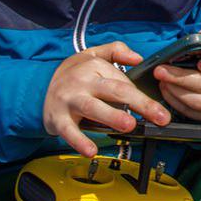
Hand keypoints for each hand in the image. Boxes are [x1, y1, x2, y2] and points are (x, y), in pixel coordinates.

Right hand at [43, 42, 170, 156]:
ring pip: (93, 107)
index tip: (161, 110)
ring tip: (129, 125)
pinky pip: (69, 131)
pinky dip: (79, 141)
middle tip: (159, 116)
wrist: (39, 87)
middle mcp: (83, 82)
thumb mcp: (92, 54)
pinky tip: (92, 150)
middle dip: (140, 104)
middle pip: (115, 91)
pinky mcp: (58, 118)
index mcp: (95, 67)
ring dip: (112, 116)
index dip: (143, 96)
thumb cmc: (73, 74)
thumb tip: (138, 57)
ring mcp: (70, 100)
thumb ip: (116, 50)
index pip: (124, 81)